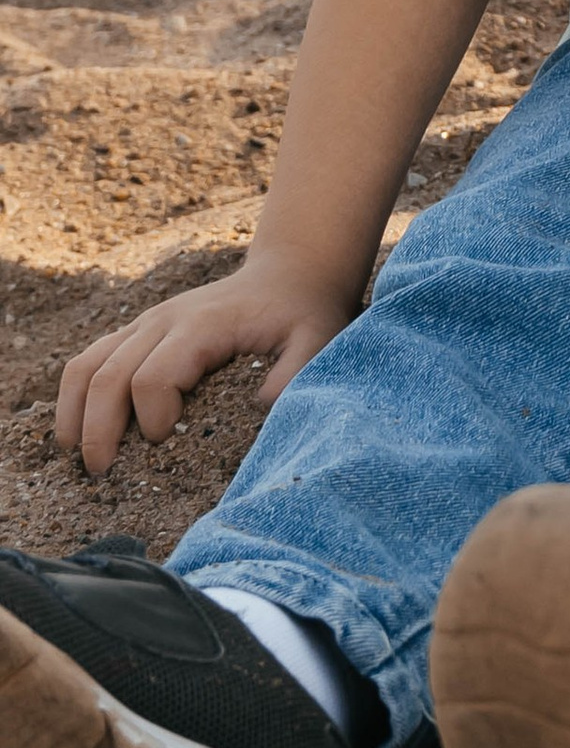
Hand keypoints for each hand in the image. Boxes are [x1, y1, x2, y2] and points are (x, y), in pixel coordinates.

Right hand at [56, 254, 356, 478]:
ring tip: (75, 456)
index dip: (151, 416)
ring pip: (87, 363)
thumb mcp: (317, 338)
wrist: (289, 274)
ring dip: (74, 411)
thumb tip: (263, 408)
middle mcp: (163, 320)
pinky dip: (75, 394)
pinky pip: (91, 358)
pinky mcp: (138, 331)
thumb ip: (296, 370)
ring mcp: (146, 324)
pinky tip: (78, 430)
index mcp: (201, 325)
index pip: (152, 376)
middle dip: (98, 428)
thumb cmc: (303, 314)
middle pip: (108, 374)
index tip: (164, 445)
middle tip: (99, 473)